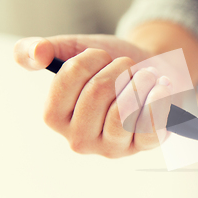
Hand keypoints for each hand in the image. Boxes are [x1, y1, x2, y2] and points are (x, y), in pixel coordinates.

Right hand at [14, 34, 173, 157]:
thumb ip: (38, 49)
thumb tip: (36, 54)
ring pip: (122, 112)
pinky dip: (158, 99)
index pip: (69, 78)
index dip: (91, 58)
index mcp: (56, 116)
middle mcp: (80, 139)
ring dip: (140, 82)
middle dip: (119, 68)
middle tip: (128, 66)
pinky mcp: (143, 146)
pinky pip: (150, 126)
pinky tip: (161, 87)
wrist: (152, 71)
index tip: (103, 55)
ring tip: (146, 75)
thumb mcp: (74, 50)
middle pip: (98, 92)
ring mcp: (112, 147)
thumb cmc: (110, 67)